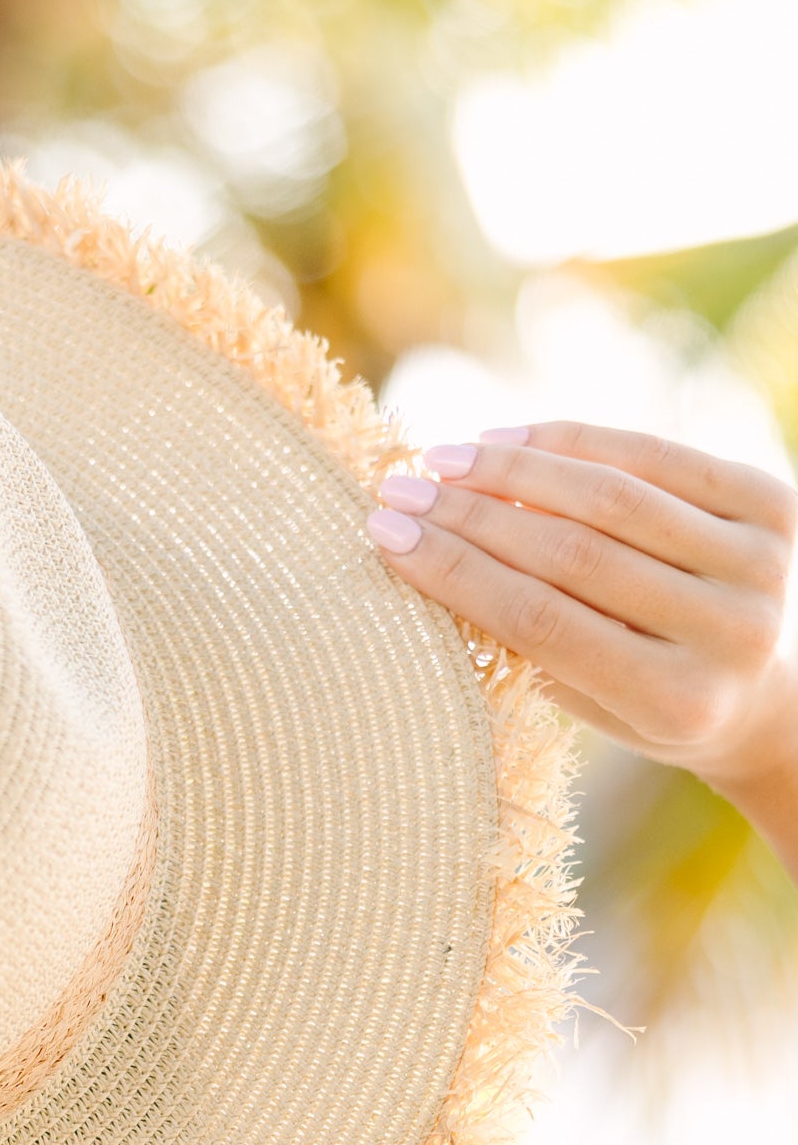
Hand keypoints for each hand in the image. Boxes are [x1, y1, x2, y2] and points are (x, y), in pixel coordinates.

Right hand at [364, 423, 797, 855]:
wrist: (763, 694)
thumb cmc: (650, 706)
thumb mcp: (590, 702)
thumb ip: (526, 642)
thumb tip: (422, 553)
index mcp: (679, 701)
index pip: (543, 621)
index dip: (458, 572)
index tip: (386, 537)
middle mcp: (731, 630)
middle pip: (574, 553)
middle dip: (472, 515)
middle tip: (399, 490)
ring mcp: (761, 562)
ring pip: (612, 495)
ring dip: (512, 469)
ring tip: (442, 459)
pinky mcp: (775, 506)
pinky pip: (655, 457)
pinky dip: (575, 442)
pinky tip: (509, 438)